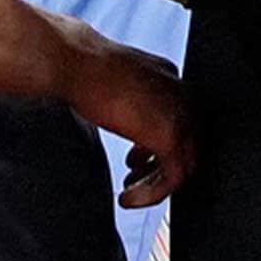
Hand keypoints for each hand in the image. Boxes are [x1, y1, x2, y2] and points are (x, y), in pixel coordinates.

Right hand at [64, 23, 193, 207]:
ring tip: (129, 191)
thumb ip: (128, 100)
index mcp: (169, 76)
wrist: (74, 62)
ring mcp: (180, 116)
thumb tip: (120, 118)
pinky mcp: (170, 138)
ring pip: (183, 164)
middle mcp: (181, 94)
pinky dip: (151, 193)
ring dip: (155, 184)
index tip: (137, 159)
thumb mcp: (115, 83)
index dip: (157, 144)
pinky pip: (172, 178)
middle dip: (158, 166)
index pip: (178, 120)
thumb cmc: (82, 66)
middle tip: (134, 178)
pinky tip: (128, 198)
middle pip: (185, 143)